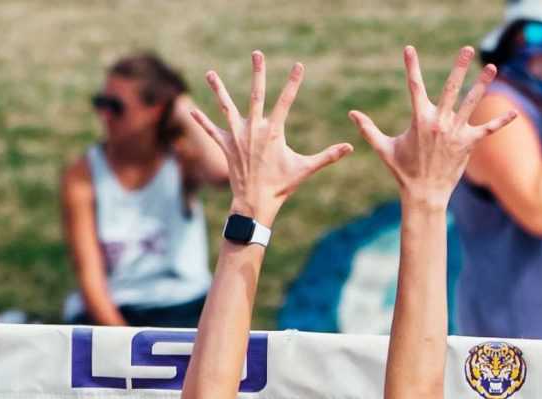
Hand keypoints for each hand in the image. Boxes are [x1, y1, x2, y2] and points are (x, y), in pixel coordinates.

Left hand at [184, 50, 352, 223]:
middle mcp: (254, 129)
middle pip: (256, 94)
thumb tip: (350, 148)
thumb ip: (327, 156)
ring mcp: (237, 136)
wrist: (255, 203)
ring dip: (218, 89)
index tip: (299, 65)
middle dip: (258, 72)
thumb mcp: (305, 169)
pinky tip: (191, 110)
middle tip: (257, 53)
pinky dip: (202, 121)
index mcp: (273, 131)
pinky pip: (211, 131)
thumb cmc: (281, 187)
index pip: (286, 101)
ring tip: (210, 73)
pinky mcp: (225, 146)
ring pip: (227, 107)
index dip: (293, 82)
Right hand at [351, 46, 511, 206]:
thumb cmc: (403, 170)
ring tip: (492, 67)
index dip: (411, 66)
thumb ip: (368, 129)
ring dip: (482, 84)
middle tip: (467, 49)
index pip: (414, 86)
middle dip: (459, 67)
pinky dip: (500, 121)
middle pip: (451, 88)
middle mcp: (439, 122)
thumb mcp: (384, 148)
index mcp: (419, 119)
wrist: (424, 194)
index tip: (409, 49)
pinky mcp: (468, 144)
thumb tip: (351, 114)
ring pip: (471, 103)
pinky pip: (487, 130)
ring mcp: (455, 132)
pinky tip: (514, 111)